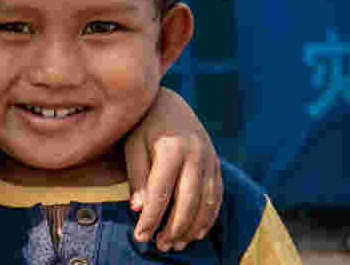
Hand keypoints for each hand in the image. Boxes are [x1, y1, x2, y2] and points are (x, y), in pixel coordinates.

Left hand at [124, 87, 223, 251]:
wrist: (169, 101)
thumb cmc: (143, 125)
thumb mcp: (133, 145)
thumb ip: (137, 176)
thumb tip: (139, 209)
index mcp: (172, 148)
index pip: (161, 193)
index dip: (151, 219)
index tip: (140, 237)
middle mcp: (196, 154)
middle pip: (187, 201)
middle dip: (173, 228)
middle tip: (160, 247)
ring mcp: (210, 159)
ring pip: (206, 201)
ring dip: (192, 228)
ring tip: (176, 245)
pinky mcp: (216, 163)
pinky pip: (217, 195)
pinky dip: (209, 217)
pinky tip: (196, 233)